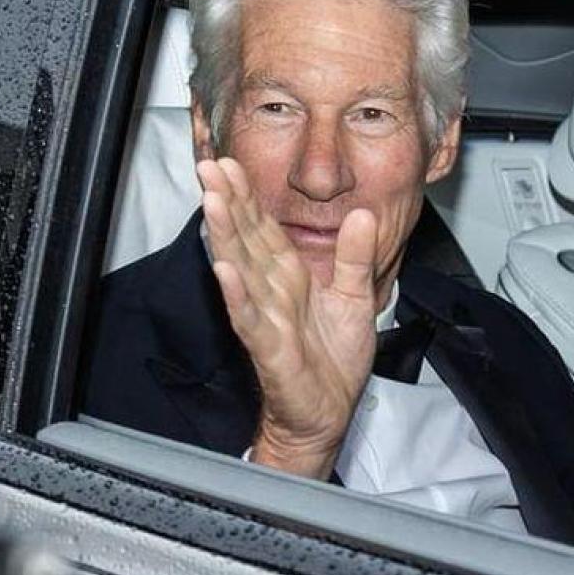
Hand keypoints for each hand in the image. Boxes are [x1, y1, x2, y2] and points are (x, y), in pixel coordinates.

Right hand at [197, 157, 379, 478]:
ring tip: (213, 204)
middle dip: (228, 202)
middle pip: (245, 239)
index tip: (230, 163)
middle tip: (210, 167)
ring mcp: (266, 318)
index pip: (263, 227)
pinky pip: (250, 319)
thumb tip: (363, 214)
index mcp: (289, 276)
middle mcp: (271, 292)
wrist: (328, 412)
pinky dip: (238, 295)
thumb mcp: (355, 298)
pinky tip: (225, 271)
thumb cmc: (332, 360)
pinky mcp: (269, 348)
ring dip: (226, 237)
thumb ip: (356, 257)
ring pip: (241, 270)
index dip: (247, 195)